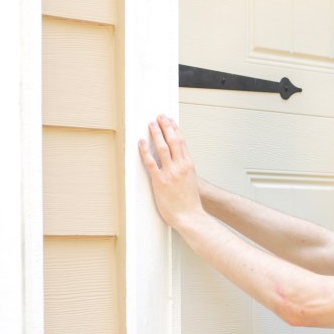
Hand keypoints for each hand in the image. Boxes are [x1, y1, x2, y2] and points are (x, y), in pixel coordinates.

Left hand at [138, 114, 204, 228]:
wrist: (190, 216)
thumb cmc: (190, 203)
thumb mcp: (192, 182)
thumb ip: (185, 171)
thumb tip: (178, 164)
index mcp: (189, 165)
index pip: (182, 142)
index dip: (175, 129)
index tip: (170, 120)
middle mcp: (180, 166)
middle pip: (173, 140)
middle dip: (166, 126)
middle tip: (160, 116)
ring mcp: (170, 172)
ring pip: (163, 147)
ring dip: (156, 133)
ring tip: (150, 124)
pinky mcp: (160, 181)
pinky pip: (151, 162)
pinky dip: (145, 150)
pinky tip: (141, 142)